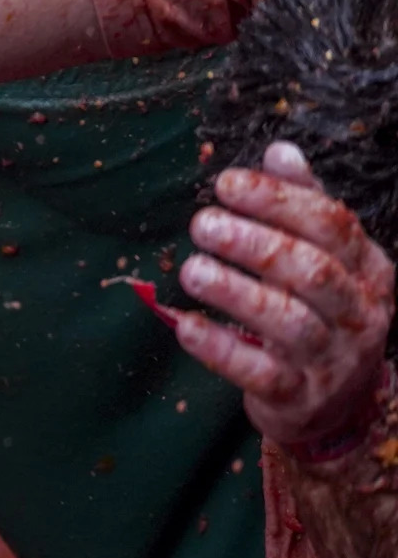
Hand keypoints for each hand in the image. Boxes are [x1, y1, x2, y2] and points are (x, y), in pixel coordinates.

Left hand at [164, 141, 394, 451]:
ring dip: (236, 292)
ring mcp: (333, 360)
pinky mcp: (299, 398)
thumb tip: (280, 150)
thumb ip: (305, 206)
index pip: (332, 225)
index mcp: (371, 271)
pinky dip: (221, 348)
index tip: (226, 184)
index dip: (279, 200)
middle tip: (202, 224)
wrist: (337, 407)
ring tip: (190, 270)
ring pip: (289, 322)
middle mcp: (361, 315)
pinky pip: (261, 372)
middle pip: (311, 272)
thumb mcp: (327, 260)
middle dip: (254, 244)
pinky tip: (186, 326)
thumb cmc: (322, 315)